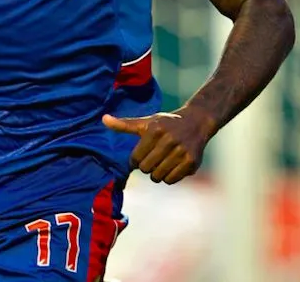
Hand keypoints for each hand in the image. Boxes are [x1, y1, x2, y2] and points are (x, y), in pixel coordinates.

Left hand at [102, 108, 217, 183]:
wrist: (196, 122)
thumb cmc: (166, 124)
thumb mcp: (145, 122)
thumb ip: (124, 124)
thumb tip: (103, 119)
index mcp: (155, 130)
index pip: (135, 158)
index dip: (136, 160)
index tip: (142, 155)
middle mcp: (169, 140)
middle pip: (146, 168)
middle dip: (146, 166)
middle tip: (153, 158)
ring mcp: (181, 152)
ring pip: (158, 176)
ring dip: (157, 173)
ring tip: (162, 162)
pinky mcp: (191, 162)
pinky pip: (172, 180)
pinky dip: (169, 177)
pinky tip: (172, 166)